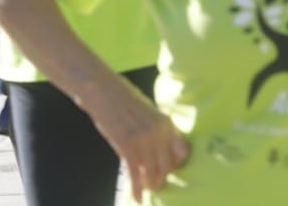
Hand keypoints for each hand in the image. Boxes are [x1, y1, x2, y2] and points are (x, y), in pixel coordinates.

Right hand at [86, 79, 188, 202]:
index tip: (172, 170)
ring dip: (151, 185)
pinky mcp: (126, 147)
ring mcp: (143, 141)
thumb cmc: (126, 101)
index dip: (178, 164)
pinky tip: (136, 198)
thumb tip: (162, 147)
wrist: (104, 92)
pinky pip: (134, 173)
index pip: (183, 150)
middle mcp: (159, 133)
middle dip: (163, 178)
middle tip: (158, 185)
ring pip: (152, 172)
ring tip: (149, 190)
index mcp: (167, 123)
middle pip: (167, 165)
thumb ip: (158, 129)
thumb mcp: (150, 113)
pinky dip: (136, 188)